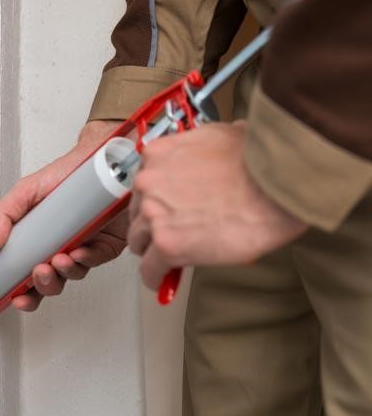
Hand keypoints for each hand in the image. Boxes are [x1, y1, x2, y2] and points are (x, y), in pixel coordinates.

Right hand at [0, 120, 126, 310]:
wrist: (94, 158)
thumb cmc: (63, 174)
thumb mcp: (25, 192)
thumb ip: (3, 215)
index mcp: (39, 243)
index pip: (27, 276)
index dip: (23, 292)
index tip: (16, 297)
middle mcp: (61, 248)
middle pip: (51, 282)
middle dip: (43, 285)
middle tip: (39, 272)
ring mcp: (83, 247)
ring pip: (73, 275)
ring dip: (64, 273)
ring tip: (58, 260)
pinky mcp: (106, 244)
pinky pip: (97, 260)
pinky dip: (87, 259)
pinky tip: (79, 253)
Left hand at [127, 121, 307, 289]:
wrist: (279, 183)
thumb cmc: (261, 162)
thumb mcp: (227, 135)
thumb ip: (206, 146)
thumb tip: (220, 147)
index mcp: (159, 154)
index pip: (144, 185)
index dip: (156, 202)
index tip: (166, 212)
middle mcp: (149, 182)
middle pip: (137, 214)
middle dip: (153, 225)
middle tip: (174, 234)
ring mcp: (154, 214)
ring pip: (139, 242)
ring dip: (152, 251)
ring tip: (170, 259)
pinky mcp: (167, 245)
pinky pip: (150, 270)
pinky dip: (156, 278)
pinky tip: (164, 281)